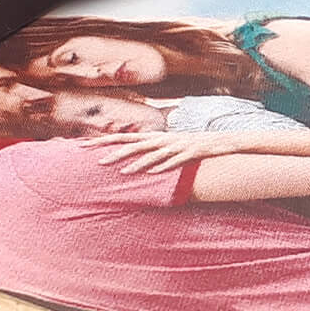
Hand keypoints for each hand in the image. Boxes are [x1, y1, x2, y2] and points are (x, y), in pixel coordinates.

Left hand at [80, 131, 242, 173]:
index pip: (125, 137)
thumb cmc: (194, 146)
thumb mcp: (170, 147)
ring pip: (154, 154)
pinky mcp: (191, 152)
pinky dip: (164, 166)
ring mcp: (177, 144)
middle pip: (134, 144)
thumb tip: (137, 160)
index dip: (105, 141)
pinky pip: (175, 161)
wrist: (224, 141)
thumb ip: (154, 151)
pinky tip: (153, 173)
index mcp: (156, 137)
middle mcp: (163, 139)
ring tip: (123, 172)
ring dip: (138, 163)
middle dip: (116, 153)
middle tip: (98, 161)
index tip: (85, 145)